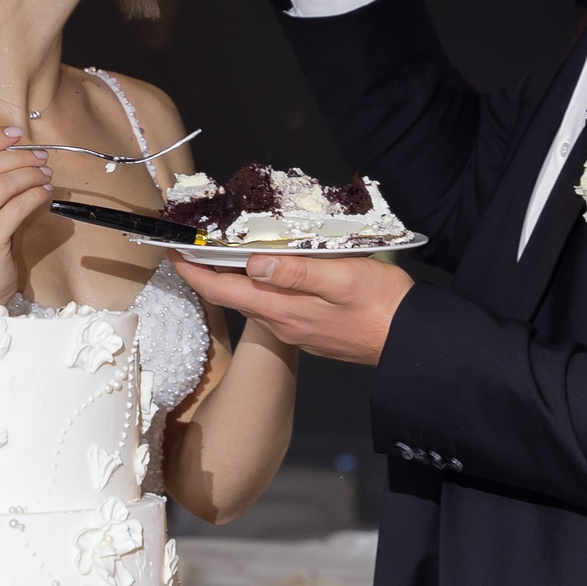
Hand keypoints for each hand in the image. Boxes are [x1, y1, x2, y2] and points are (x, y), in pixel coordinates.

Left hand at [173, 249, 412, 365]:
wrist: (412, 343)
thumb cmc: (383, 306)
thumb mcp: (342, 278)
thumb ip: (297, 272)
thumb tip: (252, 264)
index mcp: (283, 309)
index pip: (222, 289)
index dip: (193, 271)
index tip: (174, 249)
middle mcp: (283, 323)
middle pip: (233, 295)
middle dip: (208, 271)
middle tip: (196, 242)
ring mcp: (297, 330)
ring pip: (254, 300)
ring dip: (234, 278)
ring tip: (225, 251)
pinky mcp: (312, 332)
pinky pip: (275, 307)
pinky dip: (261, 287)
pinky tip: (268, 272)